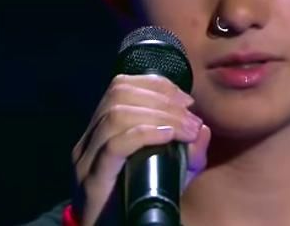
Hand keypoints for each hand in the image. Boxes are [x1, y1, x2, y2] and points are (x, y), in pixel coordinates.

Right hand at [71, 74, 210, 225]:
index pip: (121, 86)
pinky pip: (115, 145)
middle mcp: (89, 139)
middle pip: (118, 94)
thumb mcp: (174, 173)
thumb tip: (203, 128)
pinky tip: (168, 136)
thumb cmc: (142, 203)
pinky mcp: (93, 181)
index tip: (186, 101)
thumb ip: (189, 152)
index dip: (156, 85)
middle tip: (190, 117)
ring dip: (159, 116)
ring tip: (186, 129)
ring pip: (117, 115)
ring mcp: (87, 160)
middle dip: (161, 99)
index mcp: (103, 129)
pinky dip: (145, 134)